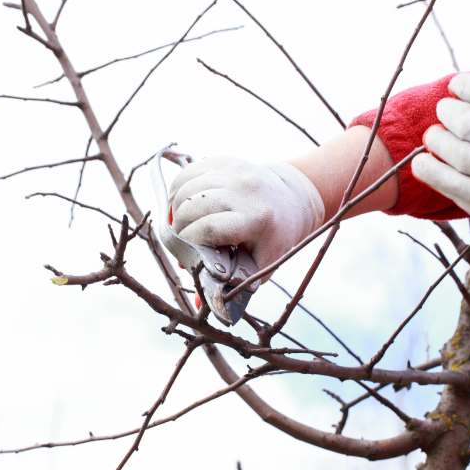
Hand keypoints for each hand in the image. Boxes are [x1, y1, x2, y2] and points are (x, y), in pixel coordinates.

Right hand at [168, 156, 324, 269]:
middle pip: (191, 206)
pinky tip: (182, 204)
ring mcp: (236, 171)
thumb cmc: (275, 240)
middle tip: (184, 240)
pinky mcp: (227, 161)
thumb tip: (199, 307)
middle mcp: (246, 189)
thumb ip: (230, 284)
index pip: (208, 229)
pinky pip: (189, 172)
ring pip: (185, 187)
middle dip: (180, 227)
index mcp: (257, 218)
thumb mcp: (260, 264)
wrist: (294, 200)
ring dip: (175, 208)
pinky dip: (179, 189)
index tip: (188, 252)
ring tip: (181, 224)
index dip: (190, 242)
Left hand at [411, 69, 469, 248]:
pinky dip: (431, 172)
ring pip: (450, 150)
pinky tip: (423, 164)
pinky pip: (451, 185)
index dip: (461, 85)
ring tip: (432, 137)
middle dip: (446, 112)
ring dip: (434, 140)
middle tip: (444, 113)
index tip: (456, 87)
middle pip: (459, 119)